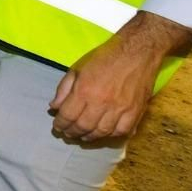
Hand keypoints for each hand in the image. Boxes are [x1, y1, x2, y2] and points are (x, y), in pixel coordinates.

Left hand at [48, 12, 191, 141]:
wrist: (137, 53)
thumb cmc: (105, 57)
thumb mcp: (78, 68)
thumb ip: (64, 88)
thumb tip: (54, 107)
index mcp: (84, 90)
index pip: (68, 116)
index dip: (60, 124)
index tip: (57, 126)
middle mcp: (101, 103)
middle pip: (83, 127)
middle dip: (72, 133)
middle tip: (68, 134)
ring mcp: (120, 109)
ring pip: (101, 132)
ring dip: (89, 137)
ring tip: (82, 136)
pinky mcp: (135, 112)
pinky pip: (121, 132)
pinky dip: (111, 136)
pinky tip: (104, 133)